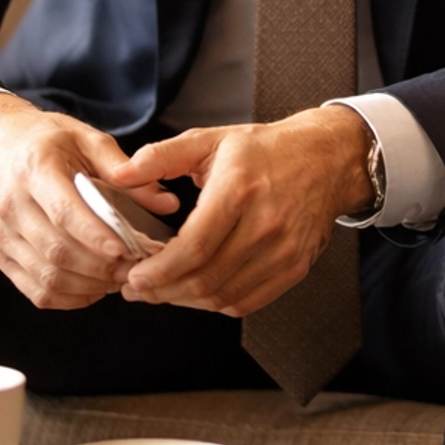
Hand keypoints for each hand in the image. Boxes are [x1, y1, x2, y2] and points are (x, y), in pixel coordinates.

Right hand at [0, 94, 179, 310]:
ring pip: (47, 276)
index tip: (126, 250)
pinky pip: (36, 290)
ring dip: (89, 285)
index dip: (97, 236)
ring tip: (119, 277)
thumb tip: (167, 202)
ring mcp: (1, 234)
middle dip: (102, 267)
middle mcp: (11, 204)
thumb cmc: (45, 141)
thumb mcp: (86, 139)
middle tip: (135, 267)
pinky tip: (93, 288)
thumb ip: (126, 171)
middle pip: (57, 250)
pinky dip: (69, 298)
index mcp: (34, 168)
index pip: (65, 212)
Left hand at [110, 105, 373, 314]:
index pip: (193, 247)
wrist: (326, 159)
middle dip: (163, 292)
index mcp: (240, 189)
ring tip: (161, 292)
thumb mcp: (210, 140)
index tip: (133, 277)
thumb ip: (161, 156)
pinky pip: (247, 303)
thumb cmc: (263, 150)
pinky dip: (215, 304)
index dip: (159, 271)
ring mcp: (285, 250)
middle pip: (206, 279)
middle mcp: (266, 223)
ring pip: (224, 296)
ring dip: (185, 302)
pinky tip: (196, 292)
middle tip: (137, 289)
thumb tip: (118, 175)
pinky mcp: (295, 267)